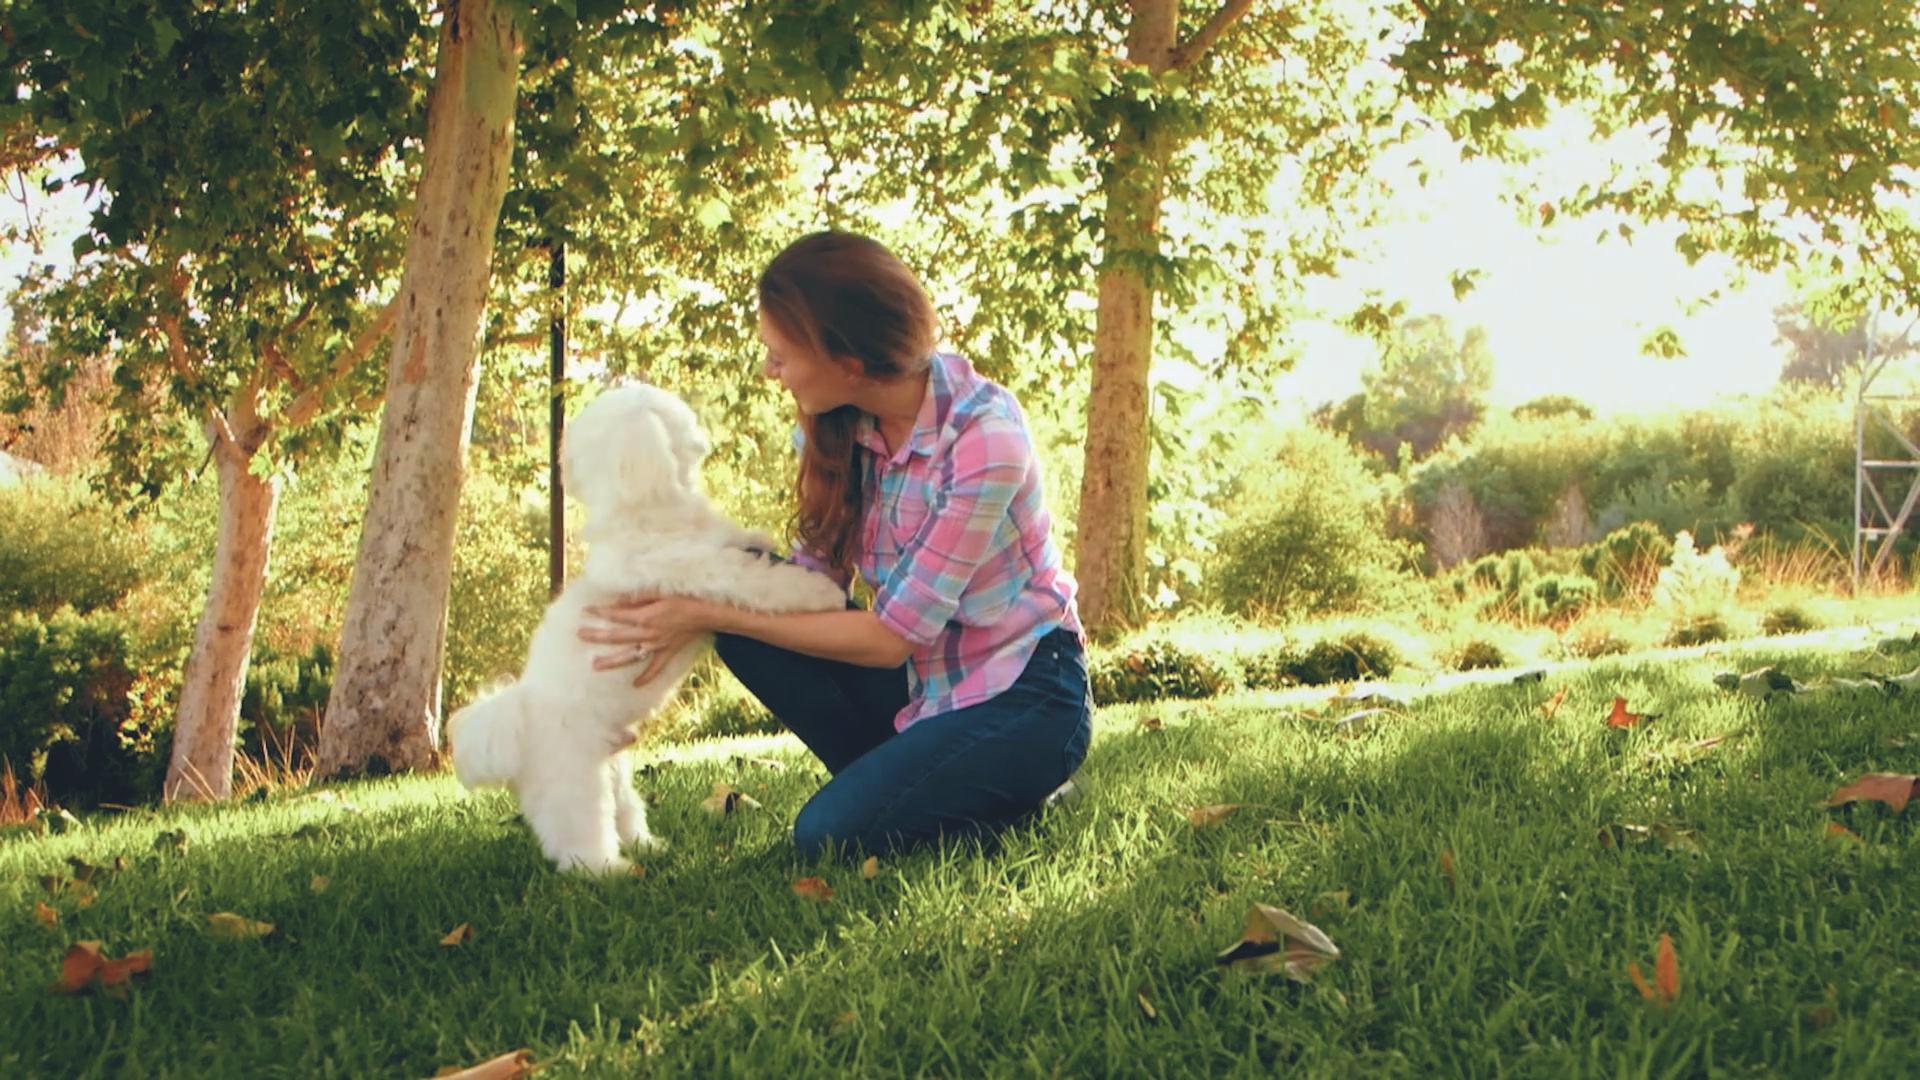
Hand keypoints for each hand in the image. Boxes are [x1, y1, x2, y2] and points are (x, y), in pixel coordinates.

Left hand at [580, 594, 715, 685]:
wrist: (707, 613)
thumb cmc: (684, 599)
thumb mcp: (660, 592)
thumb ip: (638, 597)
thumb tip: (619, 599)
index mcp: (644, 616)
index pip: (616, 614)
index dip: (600, 612)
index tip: (585, 611)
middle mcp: (647, 633)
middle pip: (617, 636)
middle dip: (597, 635)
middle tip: (580, 635)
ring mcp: (656, 645)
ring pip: (630, 655)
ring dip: (612, 661)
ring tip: (595, 665)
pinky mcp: (667, 652)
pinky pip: (655, 668)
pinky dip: (646, 677)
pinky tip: (636, 684)